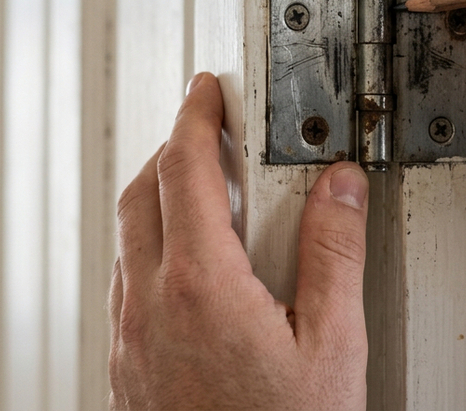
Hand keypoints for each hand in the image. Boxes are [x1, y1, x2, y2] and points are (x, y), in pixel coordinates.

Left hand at [110, 72, 368, 409]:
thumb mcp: (333, 343)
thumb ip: (333, 253)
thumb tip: (339, 186)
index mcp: (202, 287)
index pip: (184, 169)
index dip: (196, 117)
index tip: (207, 91)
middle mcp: (150, 309)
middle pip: (141, 195)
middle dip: (171, 149)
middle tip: (207, 131)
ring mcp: (130, 344)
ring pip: (127, 243)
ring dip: (157, 201)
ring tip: (204, 195)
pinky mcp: (127, 374)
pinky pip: (126, 288)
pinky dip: (150, 252)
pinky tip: (188, 270)